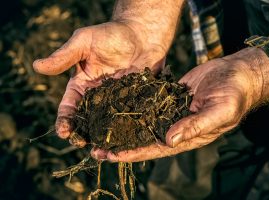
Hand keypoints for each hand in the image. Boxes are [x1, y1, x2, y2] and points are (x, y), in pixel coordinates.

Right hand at [33, 22, 165, 144]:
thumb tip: (37, 66)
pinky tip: (125, 138)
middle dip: (82, 133)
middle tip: (82, 144)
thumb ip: (65, 56)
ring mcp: (117, 101)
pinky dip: (126, 129)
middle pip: (87, 120)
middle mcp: (97, 96)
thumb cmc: (111, 35)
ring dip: (103, 136)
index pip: (69, 106)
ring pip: (107, 123)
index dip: (65, 120)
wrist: (142, 35)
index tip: (63, 132)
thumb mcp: (84, 41)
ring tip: (102, 149)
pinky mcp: (135, 101)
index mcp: (82, 85)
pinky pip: (129, 118)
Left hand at [105, 56, 261, 161]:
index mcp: (188, 135)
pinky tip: (117, 106)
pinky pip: (148, 103)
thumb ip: (195, 126)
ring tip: (100, 129)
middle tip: (96, 148)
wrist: (238, 73)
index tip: (111, 156)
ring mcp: (172, 112)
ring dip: (123, 126)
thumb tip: (170, 140)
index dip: (133, 153)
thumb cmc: (235, 93)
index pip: (156, 149)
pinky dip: (133, 107)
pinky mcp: (170, 97)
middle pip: (145, 139)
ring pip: (144, 122)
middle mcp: (177, 127)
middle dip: (121, 144)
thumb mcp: (220, 110)